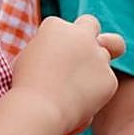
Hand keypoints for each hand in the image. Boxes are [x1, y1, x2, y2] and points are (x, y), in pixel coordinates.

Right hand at [12, 15, 124, 134]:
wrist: (38, 110)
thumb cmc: (24, 89)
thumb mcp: (26, 60)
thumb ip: (48, 52)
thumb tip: (61, 57)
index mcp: (56, 26)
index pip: (59, 27)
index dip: (54, 42)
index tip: (49, 57)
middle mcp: (82, 36)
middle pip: (91, 23)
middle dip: (88, 34)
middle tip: (85, 49)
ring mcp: (99, 56)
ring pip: (109, 50)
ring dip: (97, 63)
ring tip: (81, 85)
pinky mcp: (109, 78)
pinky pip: (106, 81)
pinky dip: (96, 91)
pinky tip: (80, 104)